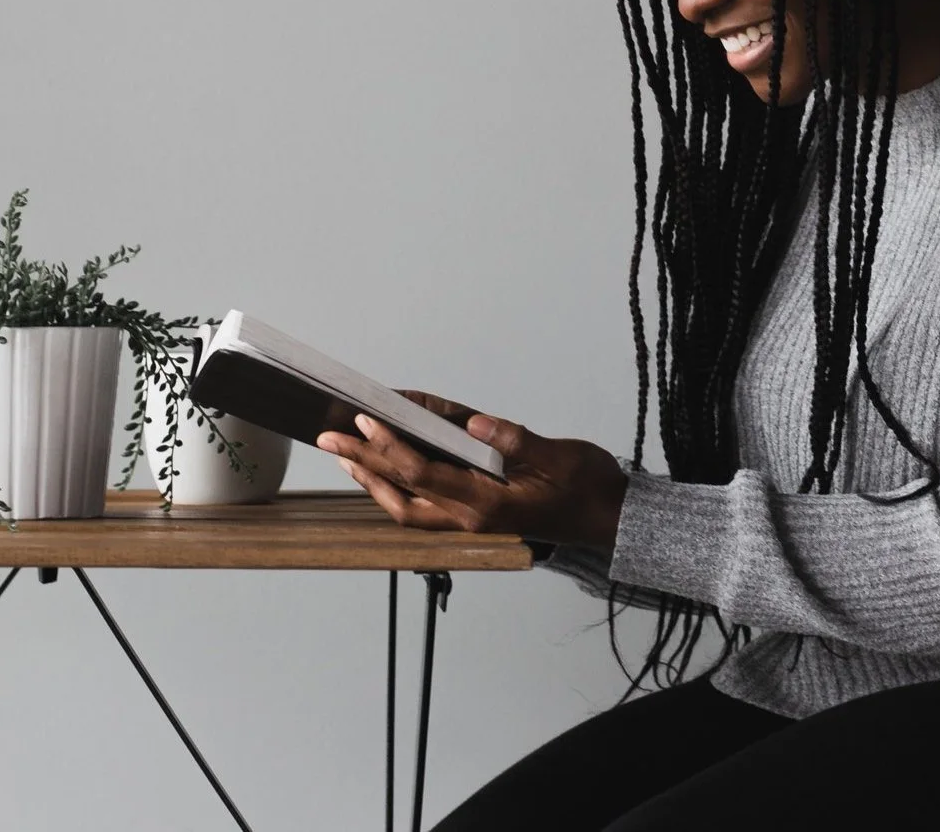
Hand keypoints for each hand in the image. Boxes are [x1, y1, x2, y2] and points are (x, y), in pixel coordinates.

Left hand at [316, 391, 627, 549]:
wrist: (609, 518)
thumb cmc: (587, 486)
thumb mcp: (560, 456)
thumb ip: (515, 439)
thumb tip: (475, 422)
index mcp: (487, 504)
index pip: (423, 473)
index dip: (390, 446)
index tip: (365, 420)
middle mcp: (471, 517)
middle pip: (401, 494)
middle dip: (364, 464)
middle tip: (330, 438)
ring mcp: (470, 520)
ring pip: (406, 508)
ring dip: (373, 481)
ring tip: (346, 456)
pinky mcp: (475, 516)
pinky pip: (423, 508)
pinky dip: (397, 488)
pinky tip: (385, 469)